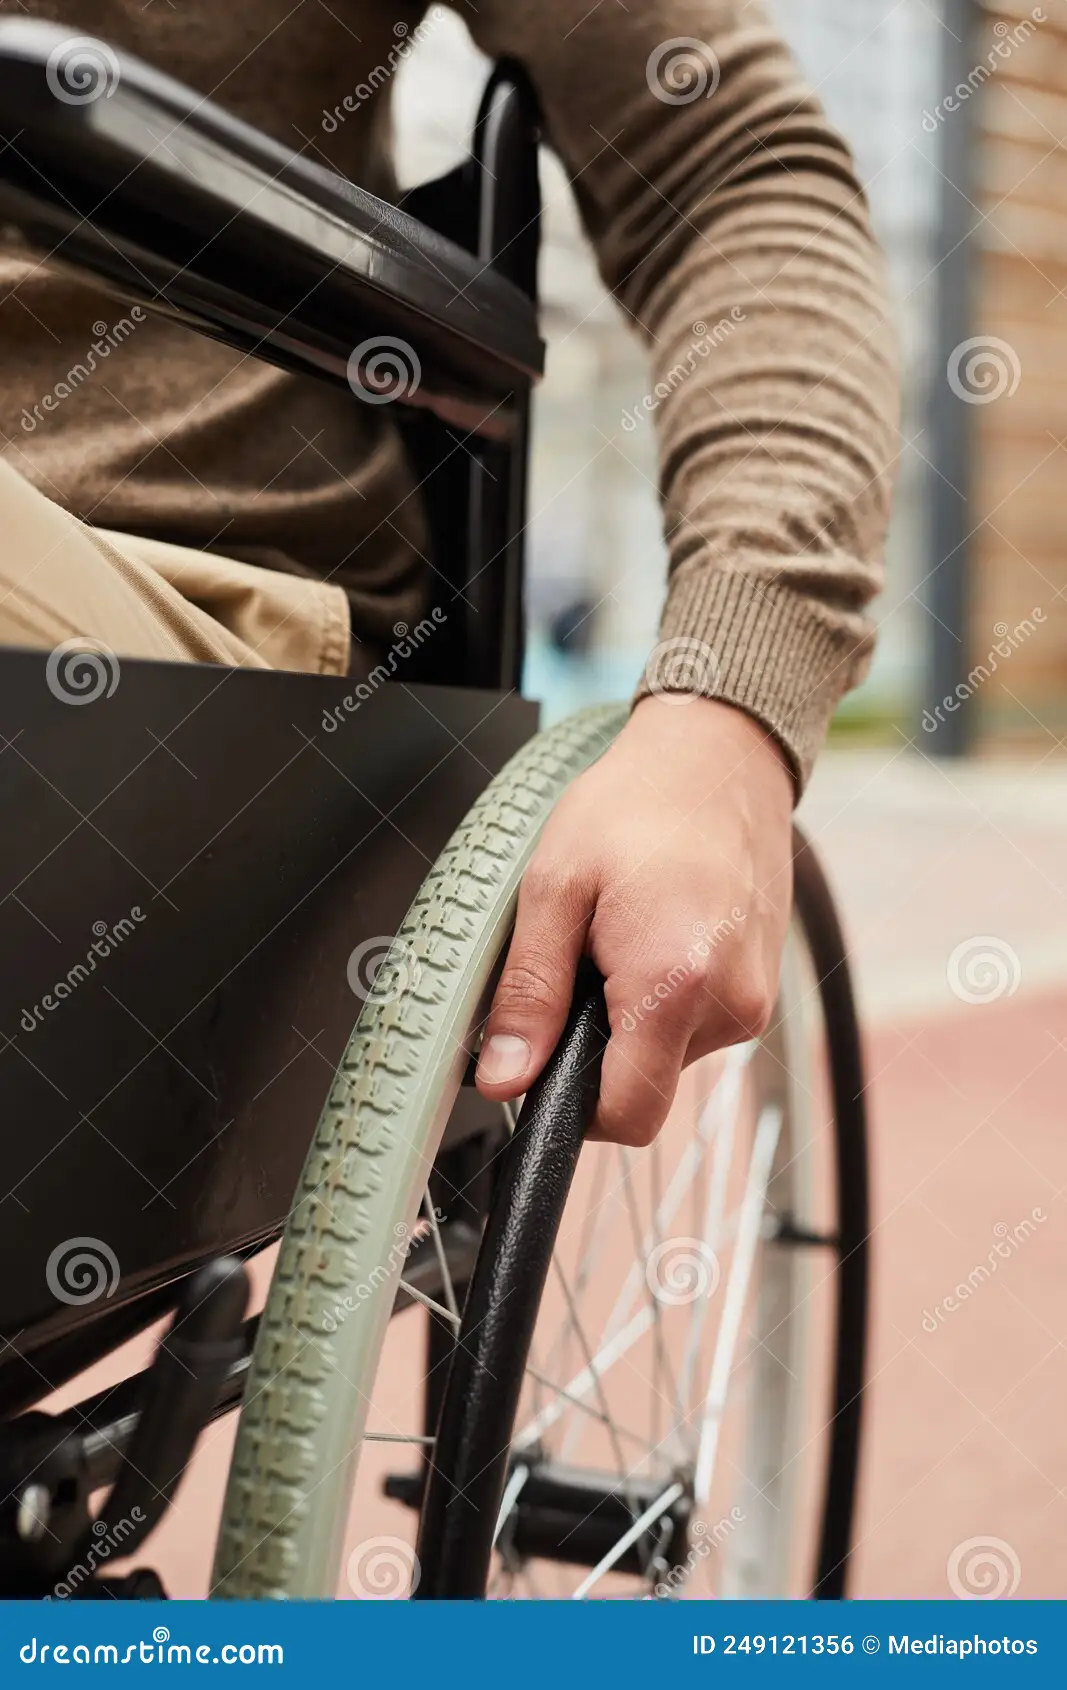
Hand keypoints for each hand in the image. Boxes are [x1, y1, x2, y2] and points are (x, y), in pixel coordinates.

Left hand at [475, 696, 794, 1144]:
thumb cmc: (638, 803)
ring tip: (621, 932)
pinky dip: (663, 996)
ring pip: (667, 1056)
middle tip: (582, 959)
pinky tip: (654, 933)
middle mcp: (730, 1006)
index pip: (626, 1116)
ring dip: (631, 1015)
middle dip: (597, 1043)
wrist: (720, 755)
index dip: (571, 1105)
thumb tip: (504, 1075)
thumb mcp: (554, 888)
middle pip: (643, 1085)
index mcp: (676, 984)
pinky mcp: (762, 988)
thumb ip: (527, 993)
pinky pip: (696, 1025)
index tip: (540, 1060)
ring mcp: (754, 999)